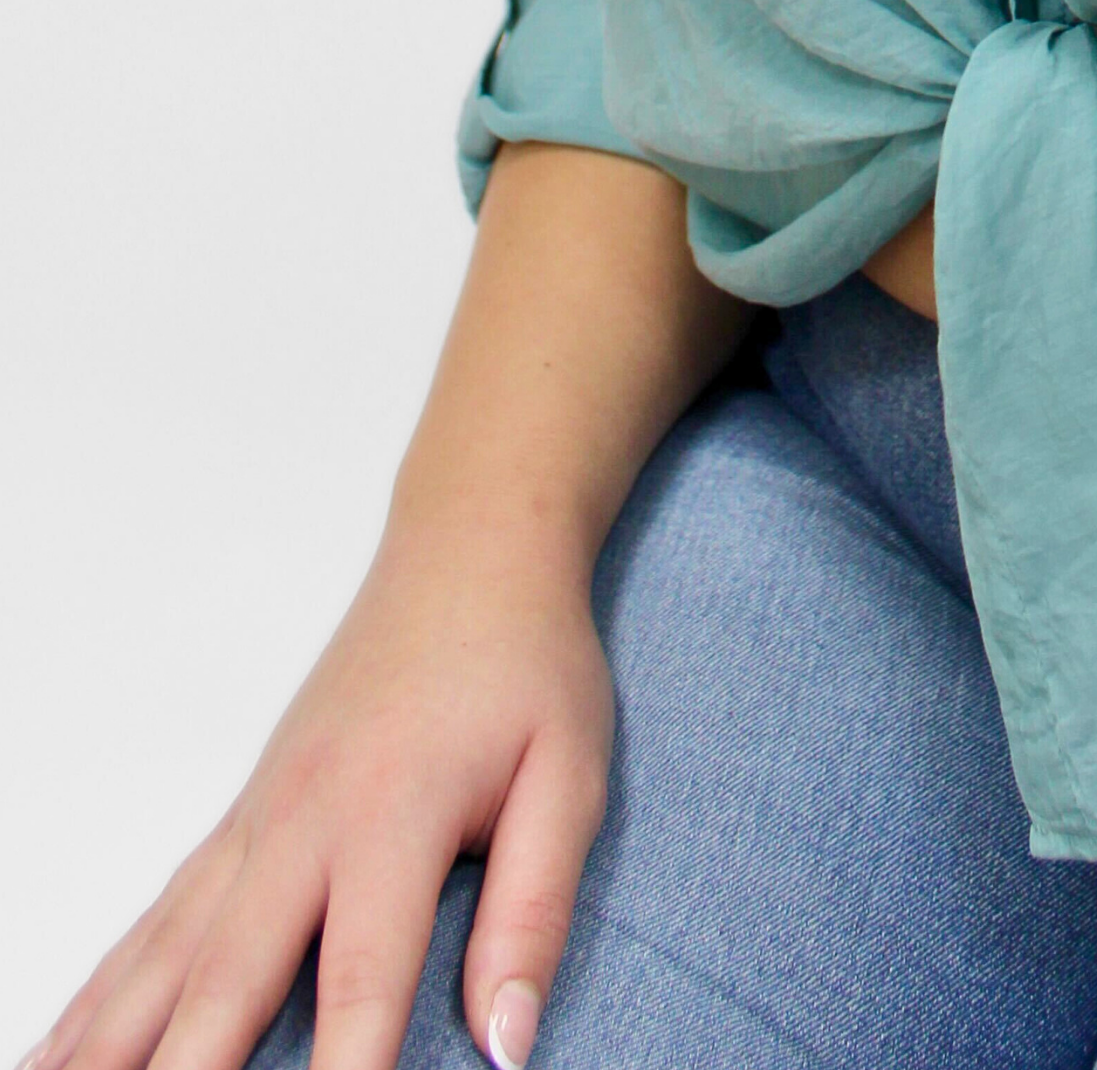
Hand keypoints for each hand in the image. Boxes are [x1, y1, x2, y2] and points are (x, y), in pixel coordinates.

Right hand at [24, 508, 610, 1069]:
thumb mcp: (570, 775)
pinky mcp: (235, 824)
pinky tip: (52, 1053)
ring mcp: (254, 823)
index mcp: (394, 815)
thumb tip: (508, 1043)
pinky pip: (152, 926)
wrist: (469, 551)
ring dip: (109, 1045)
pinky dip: (97, 996)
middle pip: (227, 980)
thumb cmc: (526, 665)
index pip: (362, 973)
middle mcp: (302, 823)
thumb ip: (534, 910)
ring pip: (164, 960)